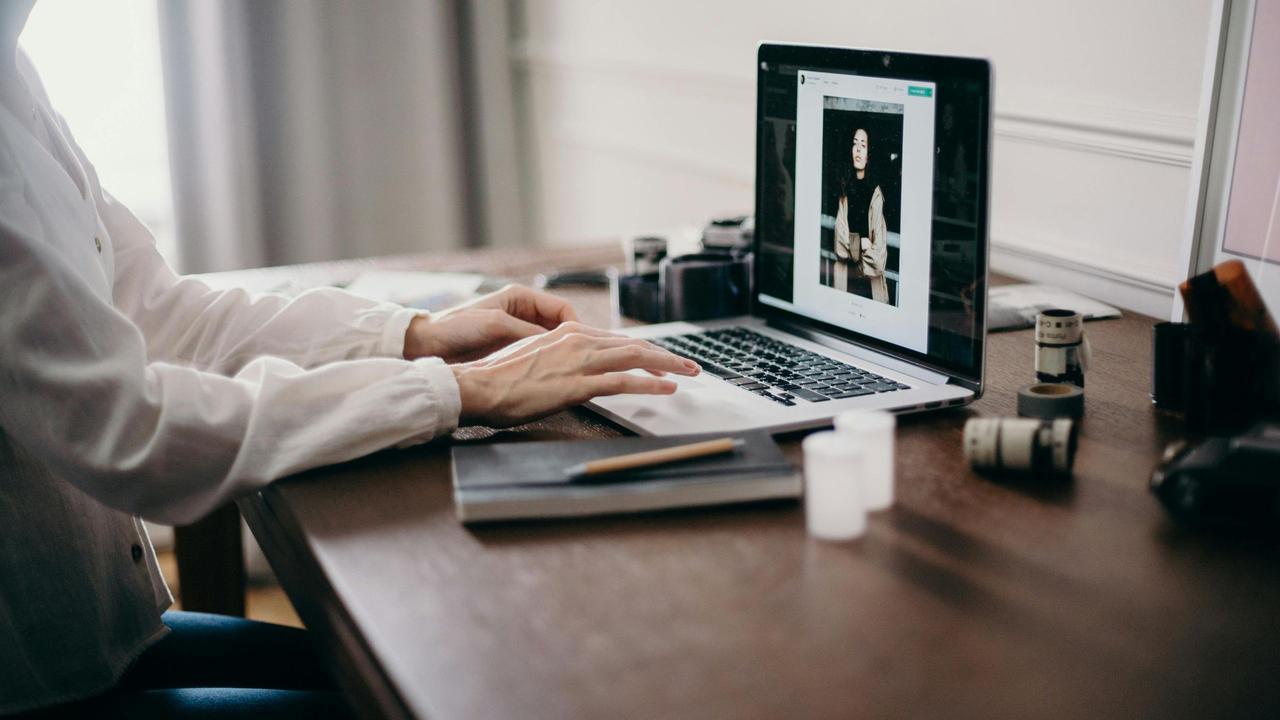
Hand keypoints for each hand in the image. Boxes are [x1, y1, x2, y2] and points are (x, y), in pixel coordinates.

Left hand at [403, 284, 578, 362]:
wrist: (428, 345)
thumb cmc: (456, 327)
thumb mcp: (495, 324)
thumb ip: (527, 331)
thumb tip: (555, 342)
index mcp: (521, 297)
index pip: (562, 309)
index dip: (574, 326)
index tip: (579, 344)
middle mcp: (523, 313)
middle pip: (559, 327)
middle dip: (570, 342)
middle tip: (578, 360)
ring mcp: (517, 332)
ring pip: (550, 343)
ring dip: (558, 354)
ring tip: (565, 369)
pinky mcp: (510, 350)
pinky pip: (536, 355)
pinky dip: (544, 363)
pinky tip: (547, 374)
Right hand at [451, 322, 699, 426]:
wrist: (479, 385)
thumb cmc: (499, 378)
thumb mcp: (533, 358)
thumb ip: (558, 359)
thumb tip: (571, 369)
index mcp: (567, 334)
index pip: (616, 340)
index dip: (643, 350)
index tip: (661, 359)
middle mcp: (577, 341)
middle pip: (633, 345)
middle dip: (665, 355)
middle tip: (689, 364)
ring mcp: (579, 361)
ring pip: (635, 358)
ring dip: (668, 365)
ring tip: (689, 372)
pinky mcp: (578, 384)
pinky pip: (624, 382)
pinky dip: (650, 384)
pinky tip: (667, 388)